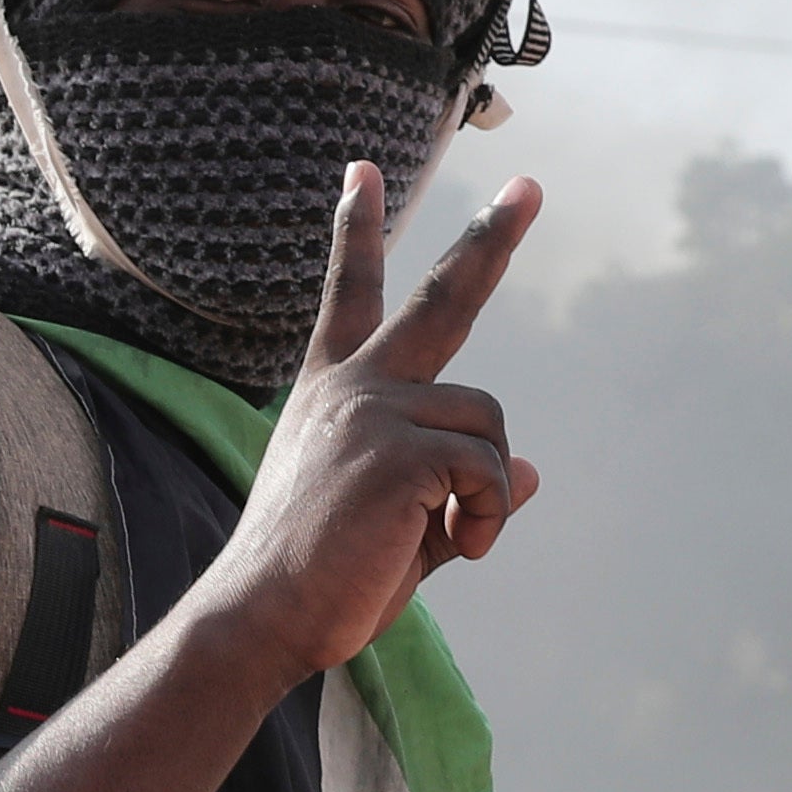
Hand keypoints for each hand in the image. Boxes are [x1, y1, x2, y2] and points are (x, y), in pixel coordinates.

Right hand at [190, 163, 543, 681]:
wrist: (260, 619)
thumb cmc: (319, 585)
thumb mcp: (399, 527)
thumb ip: (459, 494)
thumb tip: (529, 474)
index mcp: (332, 395)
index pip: (349, 299)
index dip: (356, 233)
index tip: (362, 172)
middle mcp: (350, 388)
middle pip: (439, 300)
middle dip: (491, 240)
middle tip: (532, 187)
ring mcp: (370, 411)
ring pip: (487, 421)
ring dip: (486, 488)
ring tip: (452, 537)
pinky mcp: (395, 451)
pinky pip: (489, 467)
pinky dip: (489, 516)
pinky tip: (458, 547)